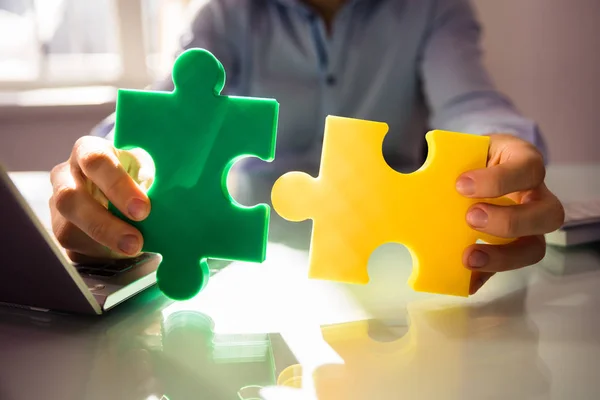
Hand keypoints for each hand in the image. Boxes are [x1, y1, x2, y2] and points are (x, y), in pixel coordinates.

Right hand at [49, 136, 153, 262]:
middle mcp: (66, 175)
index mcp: (88, 150)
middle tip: (135, 242)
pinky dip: (98, 254)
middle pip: (71, 198)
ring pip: (66, 228)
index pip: (95, 161)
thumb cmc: (135, 173)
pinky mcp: (60, 229)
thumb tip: (164, 195)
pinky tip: (119, 253)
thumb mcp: (146, 166)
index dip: (117, 186)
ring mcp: (57, 204)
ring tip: (132, 250)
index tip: (142, 209)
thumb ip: (151, 178)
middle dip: (105, 224)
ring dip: (102, 245)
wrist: (118, 187)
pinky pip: (72, 248)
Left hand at [456, 134, 564, 293]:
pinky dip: (486, 275)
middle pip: (549, 214)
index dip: (499, 180)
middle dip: (509, 221)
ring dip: (503, 256)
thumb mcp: (463, 148)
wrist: (468, 164)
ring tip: (469, 257)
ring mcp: (528, 224)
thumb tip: (415, 181)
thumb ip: (448, 160)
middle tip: (471, 218)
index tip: (461, 184)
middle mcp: (534, 195)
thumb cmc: (470, 156)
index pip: (528, 168)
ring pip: (535, 247)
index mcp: (523, 162)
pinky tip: (464, 280)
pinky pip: (506, 267)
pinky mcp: (512, 247)